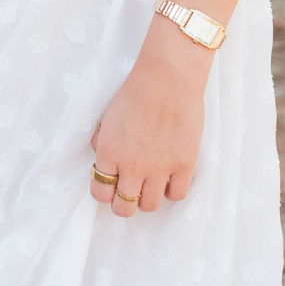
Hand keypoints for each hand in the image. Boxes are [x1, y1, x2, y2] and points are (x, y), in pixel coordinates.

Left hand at [89, 20, 210, 217]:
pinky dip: (173, 190)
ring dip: (148, 199)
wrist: (168, 78)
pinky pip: (177, 195)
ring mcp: (159, 168)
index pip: (100, 193)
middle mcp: (132, 166)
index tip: (111, 184)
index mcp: (109, 153)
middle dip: (124, 202)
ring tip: (151, 185)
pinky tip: (171, 178)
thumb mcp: (108, 116)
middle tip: (130, 190)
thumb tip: (100, 157)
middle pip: (124, 207)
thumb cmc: (136, 90)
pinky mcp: (184, 164)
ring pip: (150, 206)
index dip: (104, 192)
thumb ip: (102, 140)